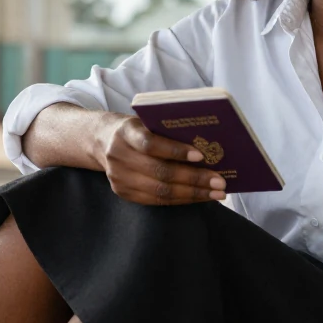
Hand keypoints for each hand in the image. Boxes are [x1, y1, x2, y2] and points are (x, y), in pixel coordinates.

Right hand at [92, 114, 226, 205]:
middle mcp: (119, 156)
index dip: (176, 151)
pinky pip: (157, 201)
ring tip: (216, 193)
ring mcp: (118, 178)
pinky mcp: (123, 193)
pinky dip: (181, 199)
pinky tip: (199, 197)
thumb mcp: (147, 122)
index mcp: (126, 132)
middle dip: (194, 178)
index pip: (151, 144)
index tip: (201, 155)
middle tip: (219, 181)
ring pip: (160, 191)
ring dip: (193, 194)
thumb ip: (168, 132)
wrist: (103, 140)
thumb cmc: (137, 129)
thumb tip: (207, 146)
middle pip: (160, 172)